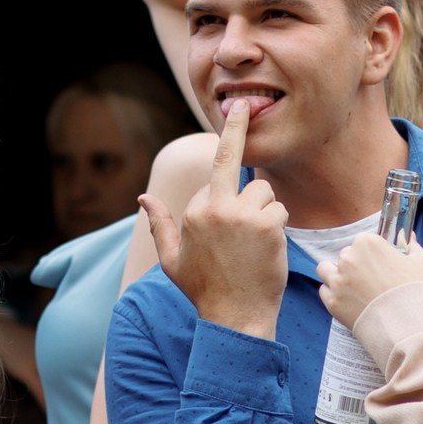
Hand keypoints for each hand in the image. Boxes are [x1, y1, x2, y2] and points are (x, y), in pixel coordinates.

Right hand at [139, 100, 287, 337]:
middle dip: (237, 132)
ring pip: (264, 190)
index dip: (224, 193)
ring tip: (256, 241)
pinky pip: (279, 209)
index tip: (230, 186)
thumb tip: (143, 198)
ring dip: (265, 210)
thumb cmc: (204, 290)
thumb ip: (159, 224)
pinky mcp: (265, 225)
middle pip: (233, 162)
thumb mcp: (171, 260)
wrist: (235, 317)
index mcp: (192, 212)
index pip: (213, 180)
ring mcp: (240, 215)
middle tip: (242, 106)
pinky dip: (277, 227)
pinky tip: (267, 248)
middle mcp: (213, 208)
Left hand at [317, 232, 422, 329]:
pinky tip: (348, 299)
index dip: (372, 252)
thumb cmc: (416, 290)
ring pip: (326, 270)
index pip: (363, 241)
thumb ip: (412, 245)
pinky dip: (333, 294)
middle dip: (356, 264)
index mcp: (367, 243)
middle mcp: (348, 258)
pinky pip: (324, 291)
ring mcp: (338, 280)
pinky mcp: (332, 301)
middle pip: (346, 255)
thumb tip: (407, 236)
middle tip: (370, 279)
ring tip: (351, 286)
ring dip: (335, 274)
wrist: (407, 325)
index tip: (380, 263)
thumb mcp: (422, 261)